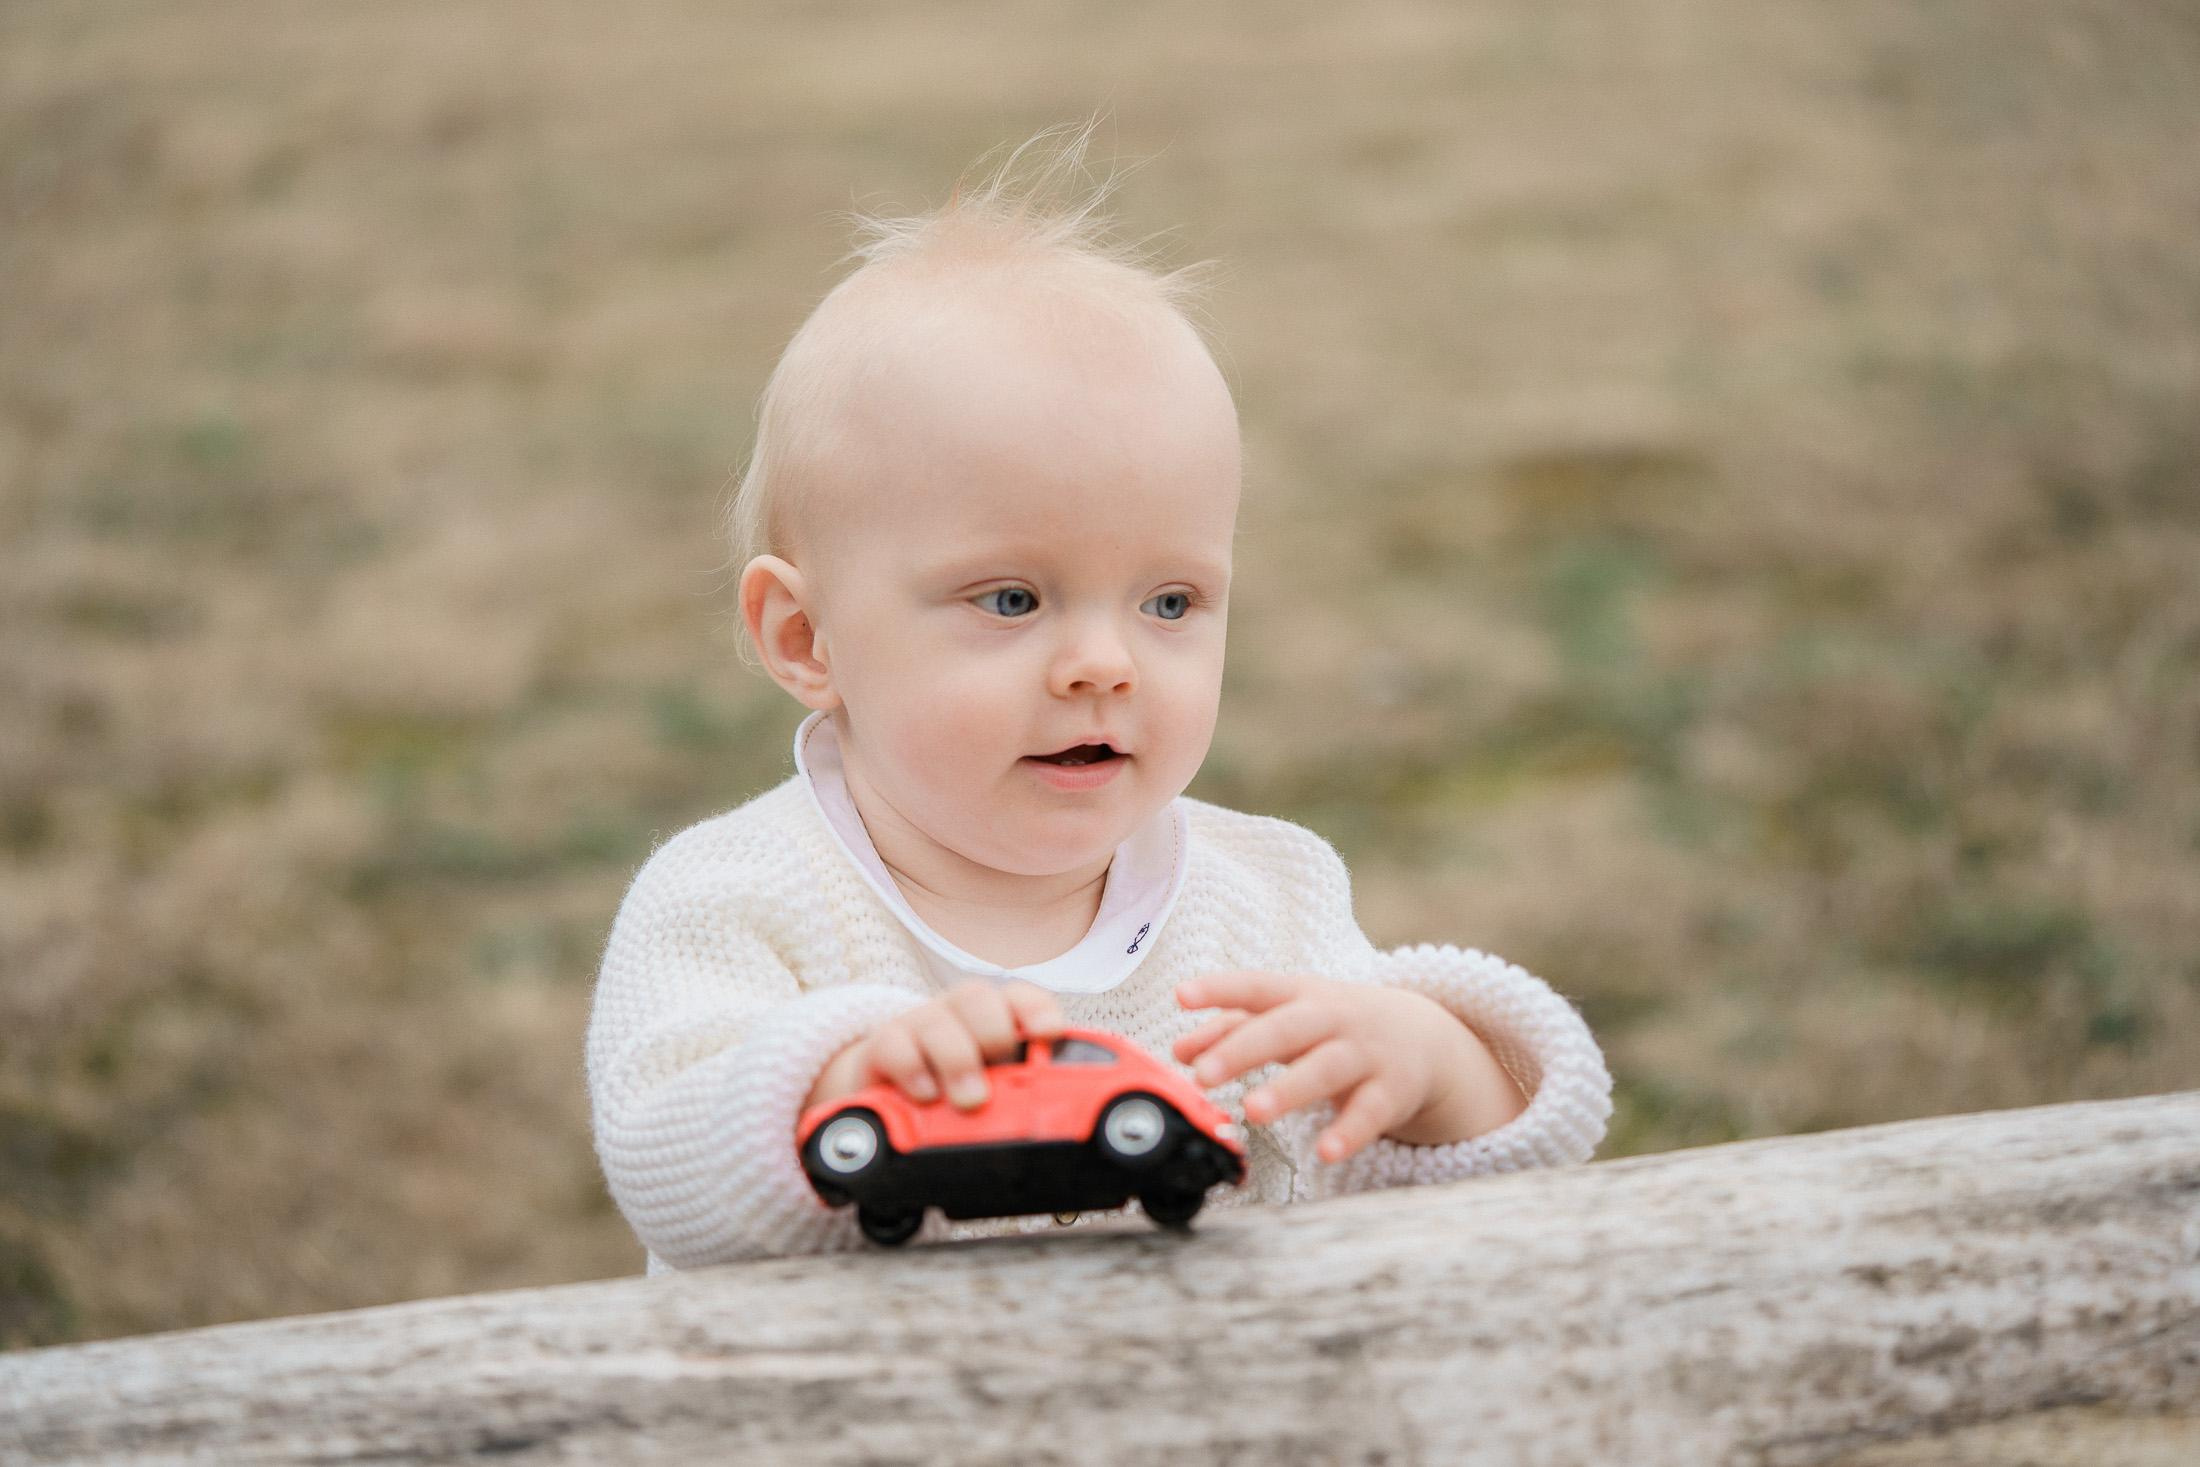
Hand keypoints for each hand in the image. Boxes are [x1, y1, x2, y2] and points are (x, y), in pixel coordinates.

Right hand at [803, 979, 1064, 1115]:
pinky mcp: (881, 1046)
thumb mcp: (992, 1092)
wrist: (887, 1096)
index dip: (1036, 1010)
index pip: (1017, 998)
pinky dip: (912, 1070)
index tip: (1049, 1035)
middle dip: (992, 1034)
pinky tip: (926, 1095)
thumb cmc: (953, 1094)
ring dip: (957, 1060)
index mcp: (992, 1019)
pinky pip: (894, 1045)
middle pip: (976, 998)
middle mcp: (956, 1013)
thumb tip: (1058, 1117)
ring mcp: (917, 1025)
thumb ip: (1020, 1095)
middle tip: (998, 1081)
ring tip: (969, 1101)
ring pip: (937, 1021)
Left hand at [1173, 971, 1526, 1163]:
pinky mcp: (1392, 1090)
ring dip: (1290, 1089)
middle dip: (1244, 1049)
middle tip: (1204, 1075)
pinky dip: (1348, 1132)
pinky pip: (1370, 1113)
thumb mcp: (1290, 1017)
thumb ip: (1234, 1028)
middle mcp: (1334, 1018)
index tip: (1181, 995)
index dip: (1220, 988)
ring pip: (1326, 1068)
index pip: (1258, 987)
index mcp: (1302, 995)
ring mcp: (1366, 1052)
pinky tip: (1325, 1153)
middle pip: (1287, 1028)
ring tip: (1253, 1111)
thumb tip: (1180, 1050)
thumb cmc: (1336, 1025)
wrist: (1424, 1034)